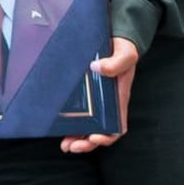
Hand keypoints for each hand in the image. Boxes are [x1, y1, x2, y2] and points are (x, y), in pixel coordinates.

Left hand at [61, 38, 136, 153]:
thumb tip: (98, 68)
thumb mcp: (125, 54)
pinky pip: (76, 113)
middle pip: (98, 132)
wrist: (115, 38)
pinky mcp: (83, 94)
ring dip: (75, 138)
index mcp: (118, 100)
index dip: (106, 136)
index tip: (94, 137)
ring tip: (64, 145)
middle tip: (70, 146)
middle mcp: (106, 105)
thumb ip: (116, 62)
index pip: (117, 127)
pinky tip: (58, 126)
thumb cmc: (124, 49)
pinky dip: (68, 123)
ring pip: (85, 126)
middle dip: (85, 143)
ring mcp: (94, 101)